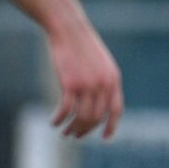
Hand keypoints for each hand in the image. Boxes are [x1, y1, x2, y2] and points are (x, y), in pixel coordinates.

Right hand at [47, 17, 123, 138]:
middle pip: (96, 117)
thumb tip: (98, 104)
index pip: (115, 110)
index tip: (105, 138)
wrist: (69, 29)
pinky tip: (53, 122)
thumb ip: (103, 82)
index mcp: (114, 79)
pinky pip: (66, 109)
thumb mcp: (100, 63)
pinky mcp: (70, 83)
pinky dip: (59, 119)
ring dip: (72, 128)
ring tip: (64, 132)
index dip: (111, 126)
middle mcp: (104, 84)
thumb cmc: (82, 46)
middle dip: (85, 129)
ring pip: (81, 116)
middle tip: (75, 135)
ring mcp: (88, 84)